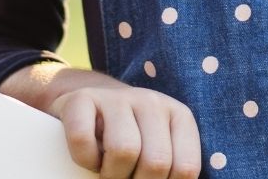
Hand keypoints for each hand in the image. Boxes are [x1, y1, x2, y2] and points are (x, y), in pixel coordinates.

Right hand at [51, 81, 200, 178]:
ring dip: (111, 175)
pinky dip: (84, 160)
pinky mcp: (82, 97)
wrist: (92, 110)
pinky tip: (90, 156)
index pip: (185, 168)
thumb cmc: (131, 142)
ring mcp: (117, 96)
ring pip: (124, 150)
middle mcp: (152, 101)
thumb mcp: (157, 153)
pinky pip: (84, 140)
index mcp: (179, 117)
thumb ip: (165, 170)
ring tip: (107, 172)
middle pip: (156, 162)